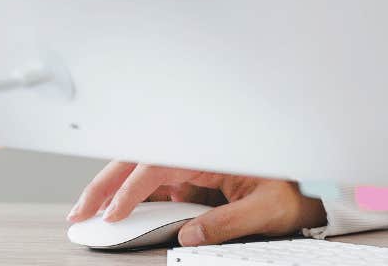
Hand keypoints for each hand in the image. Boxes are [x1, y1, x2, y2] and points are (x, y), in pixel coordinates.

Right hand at [68, 160, 327, 246]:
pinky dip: (130, 197)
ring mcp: (192, 165)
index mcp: (211, 151)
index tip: (113, 213)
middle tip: (79, 211)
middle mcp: (197, 153)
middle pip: (140, 161)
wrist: (308, 191)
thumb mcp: (264, 209)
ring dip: (112, 189)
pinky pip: (155, 184)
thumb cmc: (291, 192)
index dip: (130, 189)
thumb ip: (228, 222)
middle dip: (105, 183)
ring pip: (142, 171)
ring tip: (87, 212)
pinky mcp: (192, 178)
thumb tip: (188, 234)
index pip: (158, 165)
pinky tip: (114, 213)